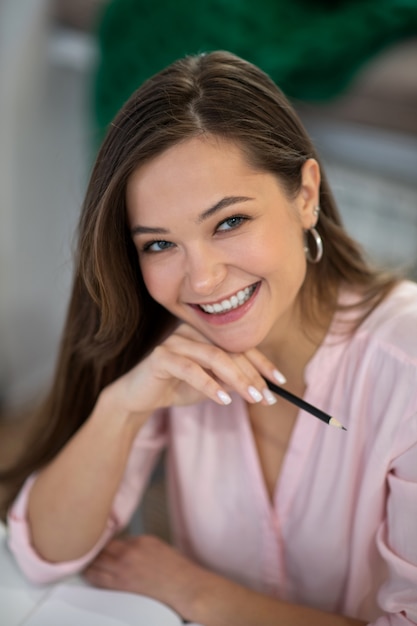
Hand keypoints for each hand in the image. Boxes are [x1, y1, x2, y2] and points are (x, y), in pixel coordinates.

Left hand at [84, 535, 204, 617]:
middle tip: (78, 544)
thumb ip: (136, 542)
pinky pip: (99, 580)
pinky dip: (90, 574)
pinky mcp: (122, 588)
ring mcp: (123, 572)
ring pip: (95, 565)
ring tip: (77, 557)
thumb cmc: (176, 569)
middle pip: (100, 549)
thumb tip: (121, 544)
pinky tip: (86, 572)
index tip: (92, 534)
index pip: (111, 536)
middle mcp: (129, 555)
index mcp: (139, 541)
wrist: (185, 588)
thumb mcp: (156, 544)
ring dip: (86, 561)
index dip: (100, 535)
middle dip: (89, 547)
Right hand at [111, 323, 284, 416]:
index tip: (279, 381)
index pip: (239, 345)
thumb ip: (230, 382)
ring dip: (237, 379)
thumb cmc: (175, 388)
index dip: (262, 362)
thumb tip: (260, 387)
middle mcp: (191, 331)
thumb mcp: (210, 386)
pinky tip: (224, 400)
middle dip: (252, 375)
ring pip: (214, 357)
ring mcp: (175, 341)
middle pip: (230, 350)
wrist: (137, 398)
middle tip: (266, 396)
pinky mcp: (161, 356)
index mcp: (205, 334)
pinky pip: (190, 369)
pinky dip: (209, 385)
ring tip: (252, 398)